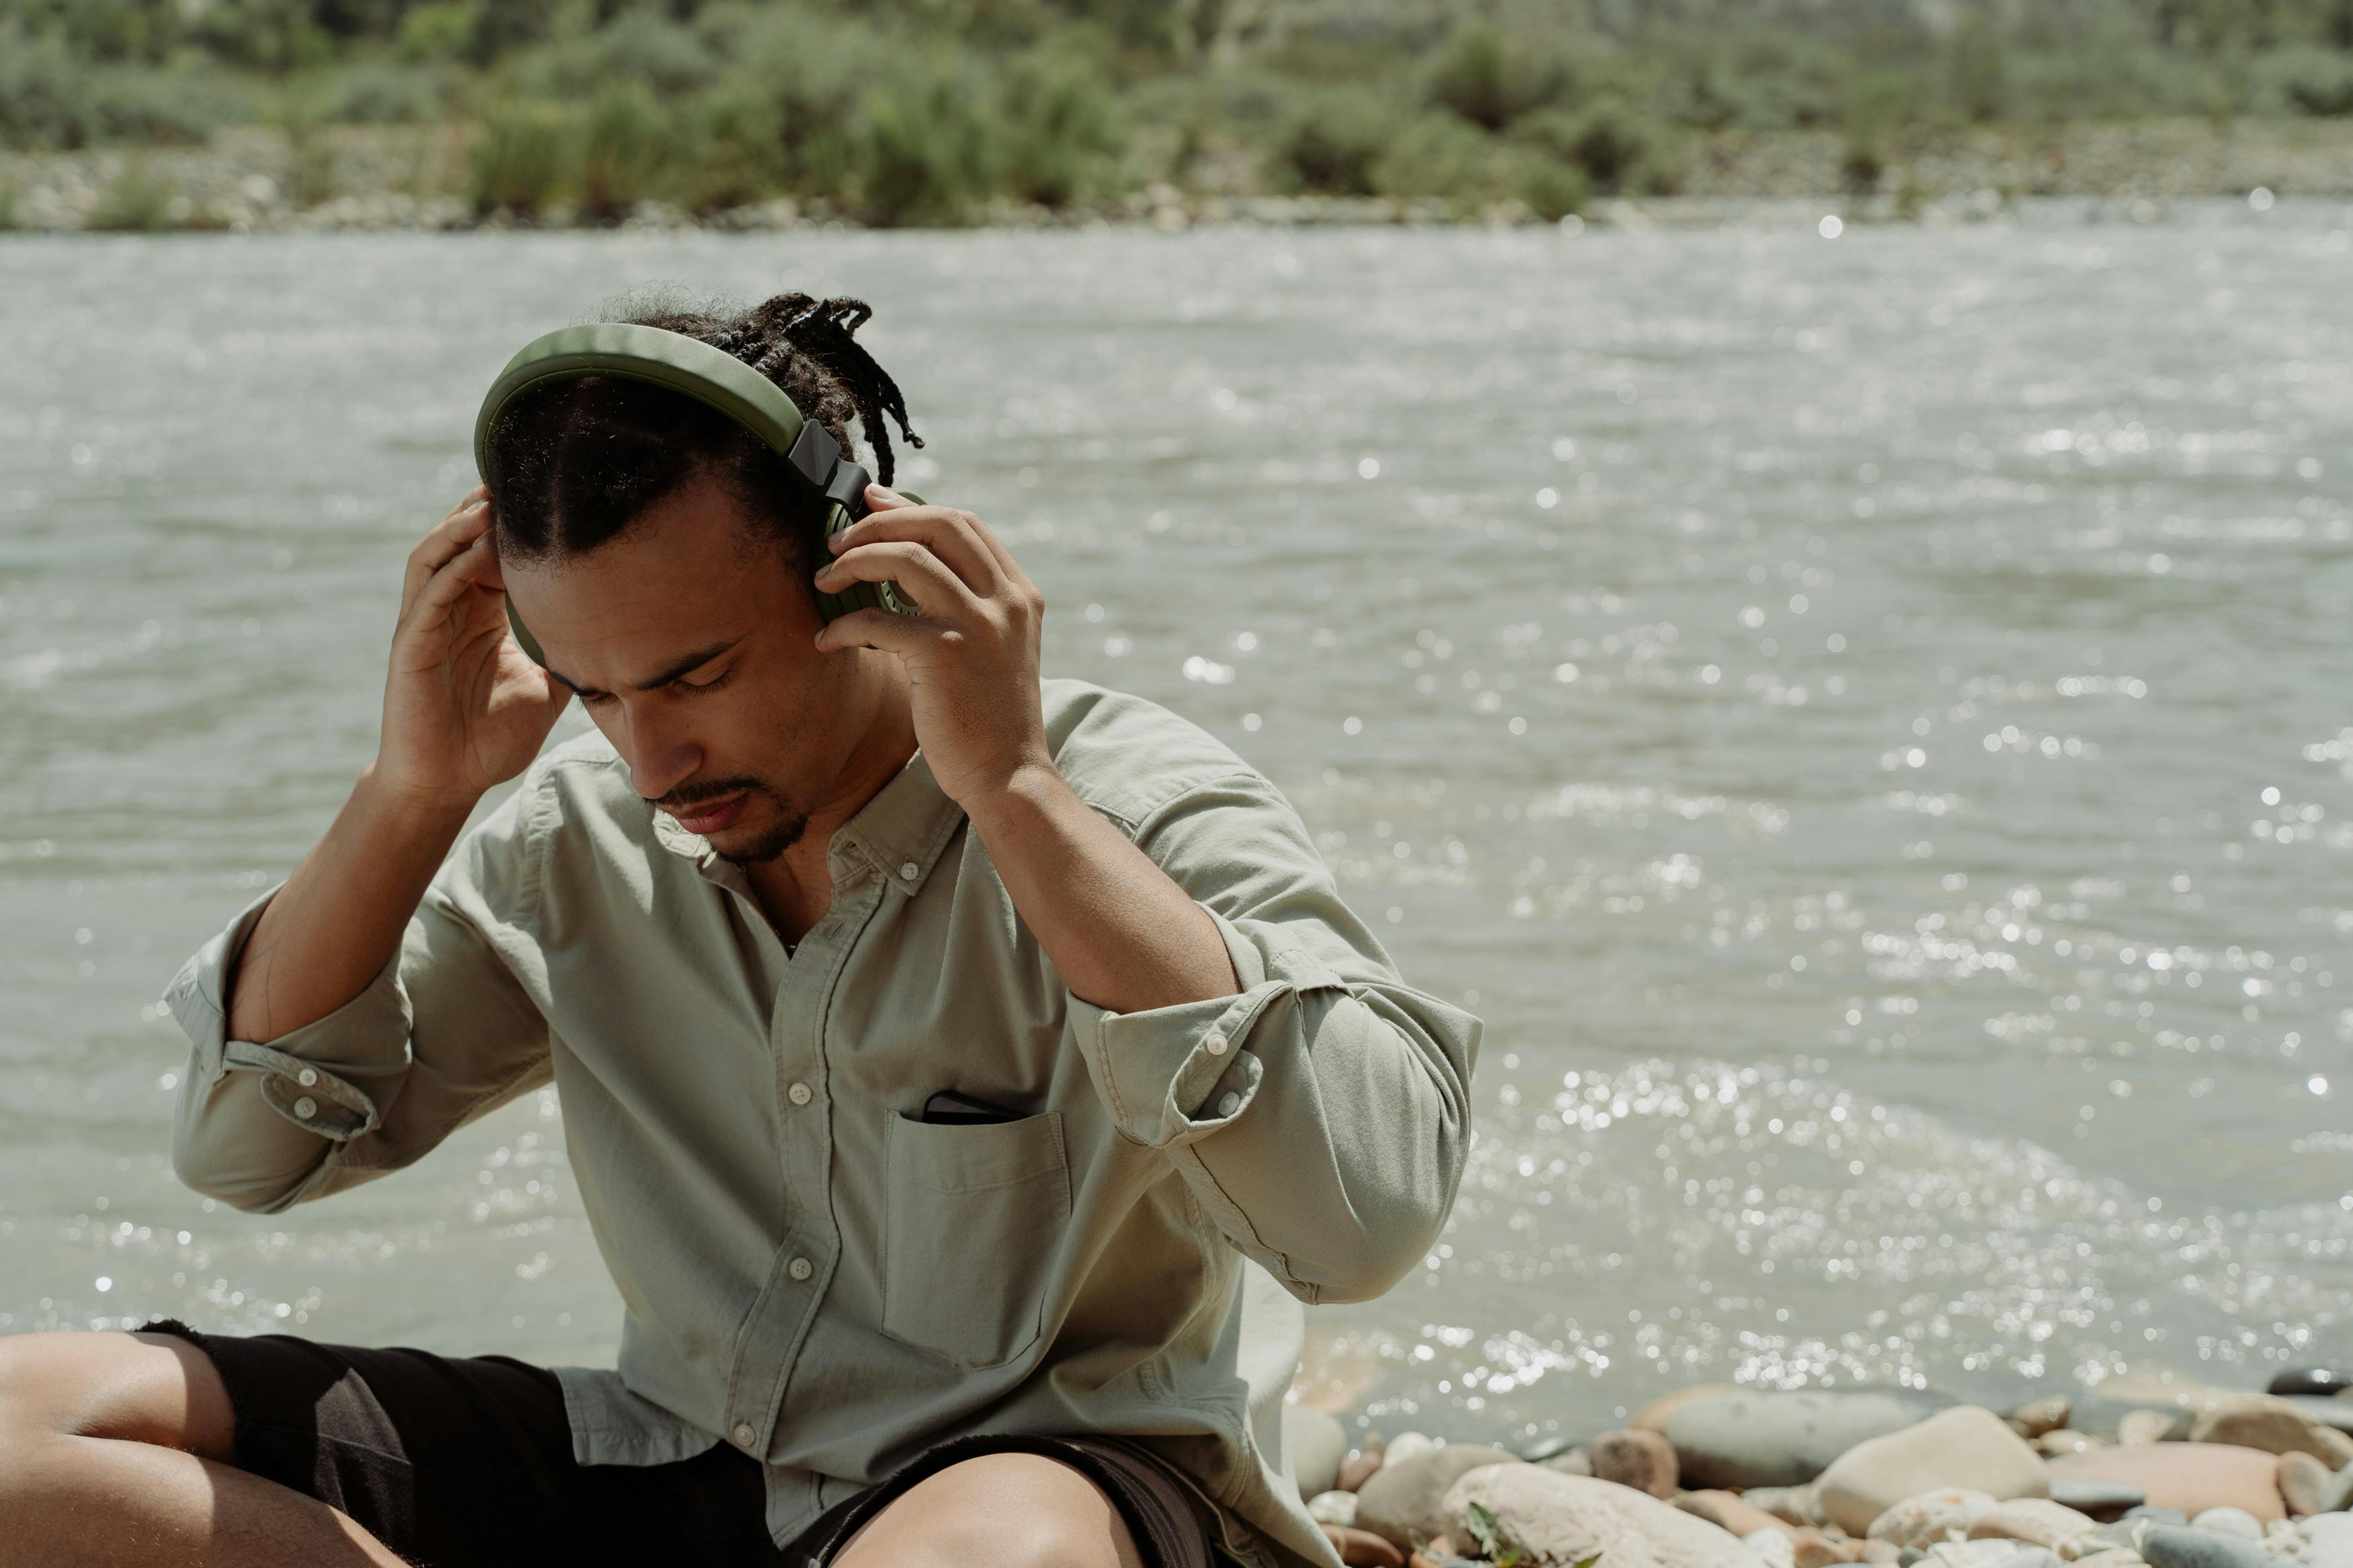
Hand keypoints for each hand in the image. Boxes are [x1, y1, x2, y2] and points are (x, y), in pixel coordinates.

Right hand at [375, 487, 569, 807]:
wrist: (449, 782)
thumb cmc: (492, 737)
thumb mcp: (548, 689)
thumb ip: (573, 656)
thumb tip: (627, 641)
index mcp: (478, 613)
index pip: (492, 552)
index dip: (516, 525)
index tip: (551, 498)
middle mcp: (448, 609)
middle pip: (460, 540)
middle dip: (486, 507)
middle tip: (520, 476)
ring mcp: (424, 625)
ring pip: (436, 557)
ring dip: (461, 527)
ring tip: (492, 501)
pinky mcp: (409, 647)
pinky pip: (427, 597)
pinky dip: (450, 569)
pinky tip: (477, 551)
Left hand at [813, 486, 1050, 806]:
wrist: (1008, 776)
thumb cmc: (989, 719)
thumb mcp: (995, 649)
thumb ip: (969, 606)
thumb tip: (909, 565)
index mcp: (1020, 595)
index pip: (965, 523)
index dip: (911, 508)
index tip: (871, 505)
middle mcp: (1006, 601)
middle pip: (939, 523)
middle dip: (879, 522)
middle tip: (838, 540)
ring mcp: (979, 625)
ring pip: (907, 556)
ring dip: (854, 561)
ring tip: (823, 580)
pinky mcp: (946, 655)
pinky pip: (878, 620)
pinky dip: (844, 626)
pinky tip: (828, 641)